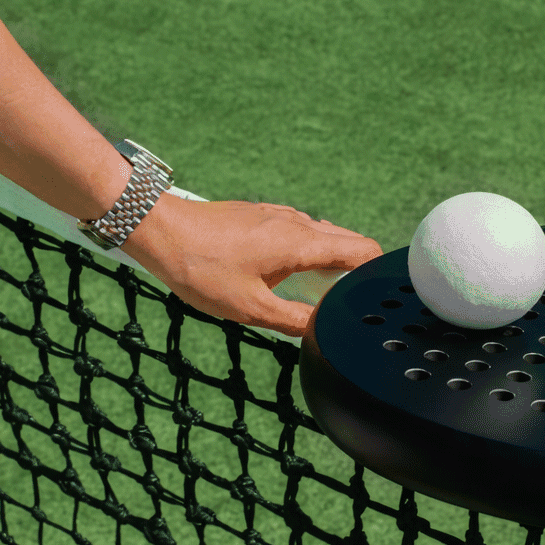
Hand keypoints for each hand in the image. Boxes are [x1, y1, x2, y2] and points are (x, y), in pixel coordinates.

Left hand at [120, 195, 382, 337]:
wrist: (162, 231)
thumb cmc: (202, 270)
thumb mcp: (250, 308)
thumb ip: (294, 320)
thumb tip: (324, 329)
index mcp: (302, 243)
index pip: (362, 250)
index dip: (379, 273)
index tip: (382, 296)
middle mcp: (297, 223)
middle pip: (347, 241)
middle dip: (358, 270)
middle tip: (356, 303)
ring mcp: (278, 215)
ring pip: (322, 235)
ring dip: (332, 261)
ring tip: (328, 293)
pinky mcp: (261, 214)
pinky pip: (300, 231)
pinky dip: (309, 251)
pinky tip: (294, 273)